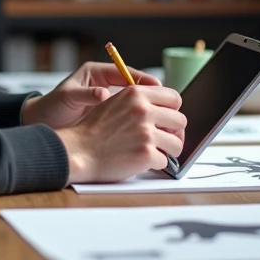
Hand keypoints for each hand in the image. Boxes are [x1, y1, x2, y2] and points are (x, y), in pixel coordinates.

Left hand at [22, 61, 160, 130]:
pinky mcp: (108, 113)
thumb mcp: (68, 98)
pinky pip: (128, 112)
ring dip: (148, 107)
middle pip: (135, 86)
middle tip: (168, 104)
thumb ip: (85, 95)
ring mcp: (108, 99)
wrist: (41, 122)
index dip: (144, 80)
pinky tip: (149, 128)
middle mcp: (105, 83)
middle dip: (151, 94)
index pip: (126, 72)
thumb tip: (104, 94)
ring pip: (135, 100)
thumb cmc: (51, 107)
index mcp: (95, 73)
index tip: (157, 88)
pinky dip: (139, 118)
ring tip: (163, 116)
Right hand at [52, 85, 186, 184]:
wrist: (78, 151)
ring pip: (177, 143)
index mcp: (136, 94)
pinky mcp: (146, 154)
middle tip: (161, 139)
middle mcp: (143, 110)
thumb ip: (139, 101)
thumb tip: (166, 109)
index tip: (166, 120)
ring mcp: (146, 133)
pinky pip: (165, 161)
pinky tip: (139, 161)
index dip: (172, 111)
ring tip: (152, 152)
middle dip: (173, 132)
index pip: (174, 98)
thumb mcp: (115, 103)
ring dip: (167, 150)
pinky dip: (154, 164)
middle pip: (181, 120)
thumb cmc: (93, 130)